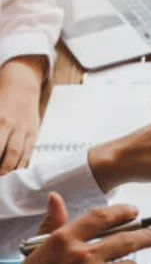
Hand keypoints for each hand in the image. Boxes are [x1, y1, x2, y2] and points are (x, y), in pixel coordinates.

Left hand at [0, 56, 46, 173]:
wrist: (21, 85)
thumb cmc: (2, 98)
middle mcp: (11, 125)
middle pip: (6, 153)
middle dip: (0, 169)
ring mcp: (24, 129)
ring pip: (18, 155)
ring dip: (10, 169)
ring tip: (3, 178)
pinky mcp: (33, 132)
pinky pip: (29, 152)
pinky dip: (23, 164)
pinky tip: (16, 171)